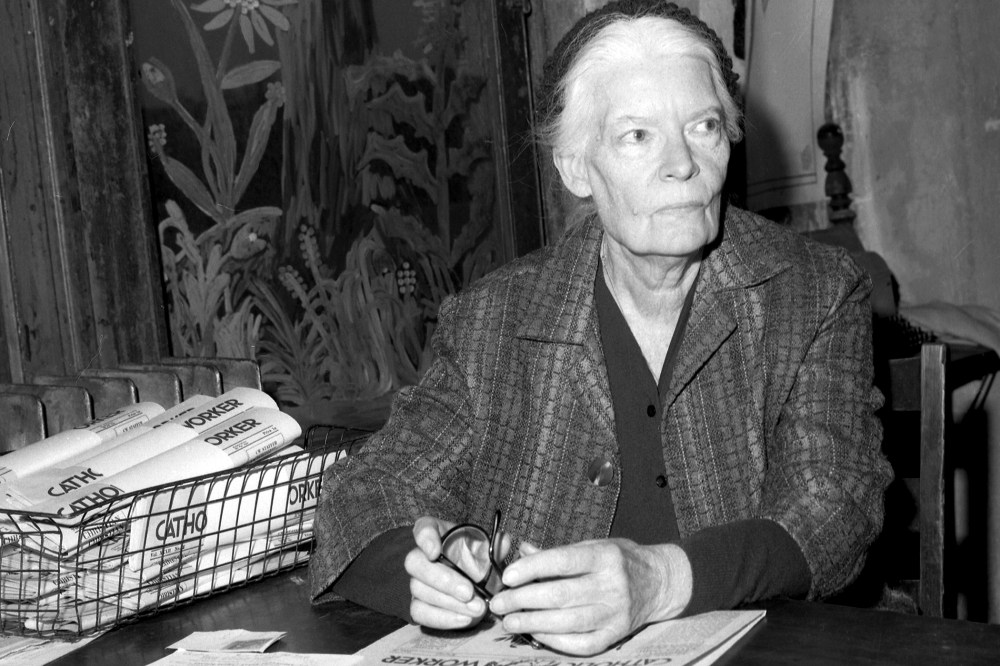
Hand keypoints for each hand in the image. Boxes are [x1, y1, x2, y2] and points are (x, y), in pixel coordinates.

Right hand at [404, 515, 509, 629]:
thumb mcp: (489, 552)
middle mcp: (421, 556)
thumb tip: (503, 541)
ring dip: (449, 602)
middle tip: (468, 592)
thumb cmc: (479, 562)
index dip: (425, 538)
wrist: (479, 588)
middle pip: (415, 563)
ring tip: (477, 608)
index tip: (435, 551)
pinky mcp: (418, 605)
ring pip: (419, 590)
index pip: (423, 528)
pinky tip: (465, 619)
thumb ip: (495, 546)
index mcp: (437, 534)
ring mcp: (416, 581)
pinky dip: (443, 618)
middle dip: (443, 580)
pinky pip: (420, 613)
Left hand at [488, 539, 691, 655]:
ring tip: (508, 620)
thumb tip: (520, 550)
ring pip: (568, 622)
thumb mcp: (592, 546)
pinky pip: (581, 643)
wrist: (659, 582)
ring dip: (533, 622)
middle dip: (523, 600)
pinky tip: (535, 634)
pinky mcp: (616, 635)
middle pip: (561, 594)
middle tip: (498, 603)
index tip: (507, 576)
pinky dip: (554, 641)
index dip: (532, 568)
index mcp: (605, 556)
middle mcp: (613, 585)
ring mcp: (616, 613)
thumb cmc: (619, 560)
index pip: (563, 560)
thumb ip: (557, 552)